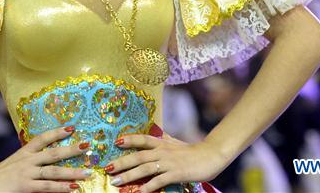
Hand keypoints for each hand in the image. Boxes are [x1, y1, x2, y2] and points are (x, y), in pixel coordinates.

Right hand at [0, 126, 92, 191]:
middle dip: (72, 149)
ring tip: (88, 172)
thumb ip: (30, 158)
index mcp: (25, 152)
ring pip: (54, 171)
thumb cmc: (0, 174)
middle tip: (88, 145)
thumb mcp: (16, 162)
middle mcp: (28, 161)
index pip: (42, 138)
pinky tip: (73, 188)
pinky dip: (61, 188)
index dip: (57, 132)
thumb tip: (46, 155)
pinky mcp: (26, 187)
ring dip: (72, 172)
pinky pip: (47, 187)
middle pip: (53, 153)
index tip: (72, 127)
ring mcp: (27, 174)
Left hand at [105, 133, 227, 191]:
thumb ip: (164, 138)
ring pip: (144, 168)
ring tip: (117, 181)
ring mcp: (168, 162)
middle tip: (108, 168)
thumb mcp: (175, 143)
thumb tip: (156, 132)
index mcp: (162, 143)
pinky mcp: (176, 173)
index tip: (115, 141)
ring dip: (129, 175)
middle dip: (122, 162)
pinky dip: (149, 186)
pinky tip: (140, 192)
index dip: (129, 139)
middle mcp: (162, 151)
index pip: (142, 139)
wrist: (211, 156)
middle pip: (138, 156)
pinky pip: (159, 180)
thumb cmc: (192, 151)